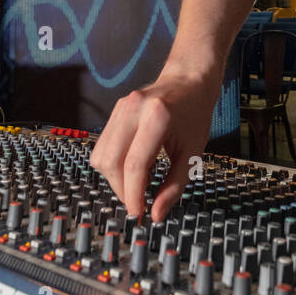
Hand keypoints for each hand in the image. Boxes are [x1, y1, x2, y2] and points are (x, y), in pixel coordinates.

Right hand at [89, 71, 218, 221]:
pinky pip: (102, 146)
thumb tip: (156, 214)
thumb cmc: (194, 114)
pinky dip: (112, 165)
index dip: (133, 195)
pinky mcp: (114, 111)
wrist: (188, 79)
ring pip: (100, 156)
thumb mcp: (193, 152)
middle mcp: (133, 109)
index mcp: (157, 117)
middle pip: (111, 162)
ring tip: (135, 186)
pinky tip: (130, 169)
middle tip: (138, 203)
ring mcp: (120, 108)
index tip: (139, 215)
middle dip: (121, 190)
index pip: (134, 165)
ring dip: (114, 179)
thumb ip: (175, 185)